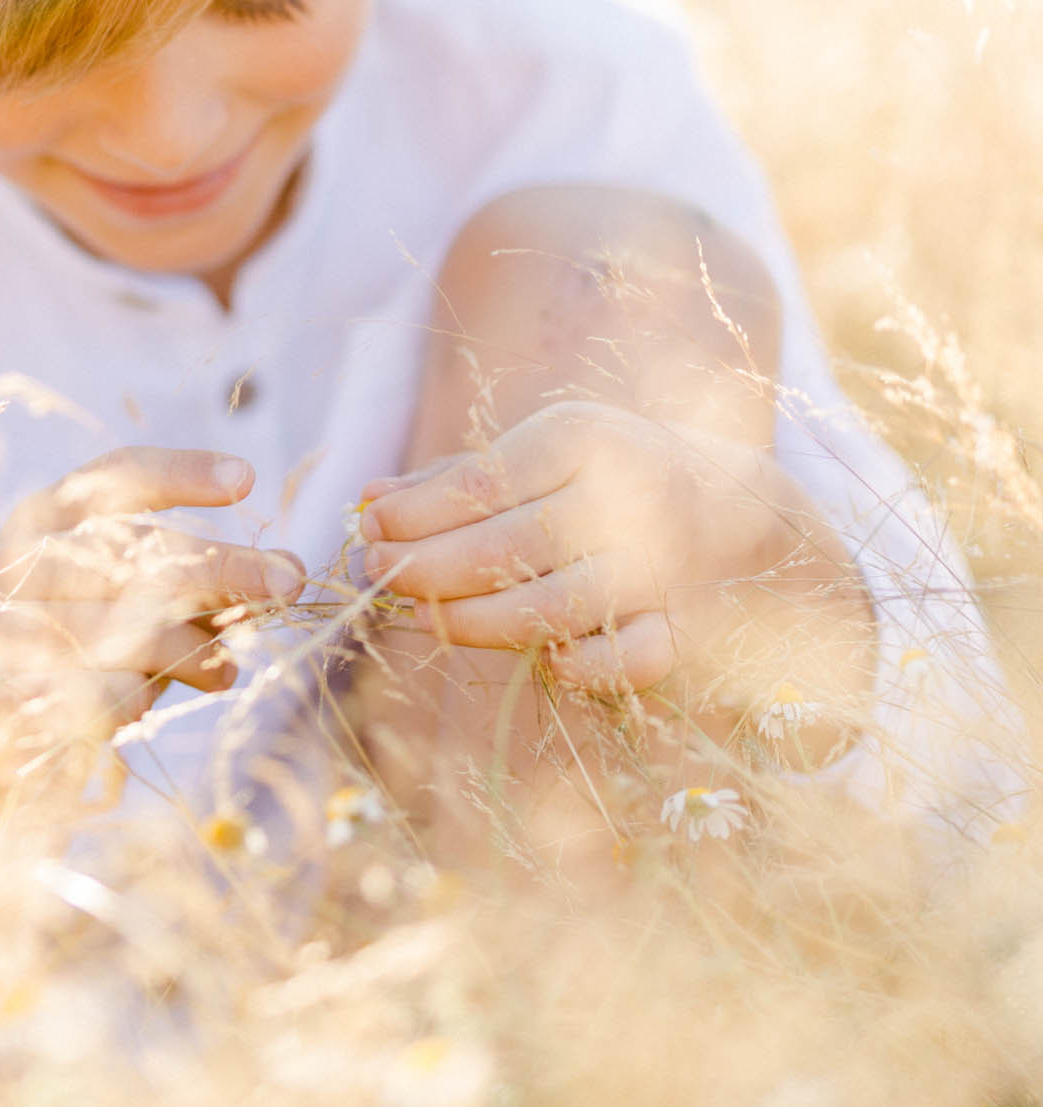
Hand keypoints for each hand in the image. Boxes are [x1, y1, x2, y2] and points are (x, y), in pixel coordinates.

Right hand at [0, 446, 305, 742]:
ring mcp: (2, 629)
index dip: (178, 473)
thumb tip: (286, 566)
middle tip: (288, 581)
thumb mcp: (135, 602)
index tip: (247, 479)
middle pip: (133, 550)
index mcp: (42, 518)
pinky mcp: (1, 698)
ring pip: (123, 628)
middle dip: (221, 565)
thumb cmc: (76, 652)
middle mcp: (14, 561)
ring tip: (227, 670)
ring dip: (190, 650)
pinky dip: (132, 698)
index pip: (112, 480)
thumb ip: (195, 580)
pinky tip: (147, 705)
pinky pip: (92, 695)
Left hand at [360, 400, 873, 726]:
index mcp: (583, 438)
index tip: (370, 531)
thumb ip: (454, 477)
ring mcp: (656, 568)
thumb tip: (368, 501)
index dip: (415, 514)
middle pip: (505, 547)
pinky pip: (626, 660)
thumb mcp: (541, 451)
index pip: (481, 482)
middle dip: (426, 569)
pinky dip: (582, 667)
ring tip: (426, 618)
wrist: (738, 507)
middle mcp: (624, 499)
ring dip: (473, 621)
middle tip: (378, 577)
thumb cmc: (610, 474)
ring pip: (549, 609)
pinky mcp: (681, 626)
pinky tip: (545, 660)